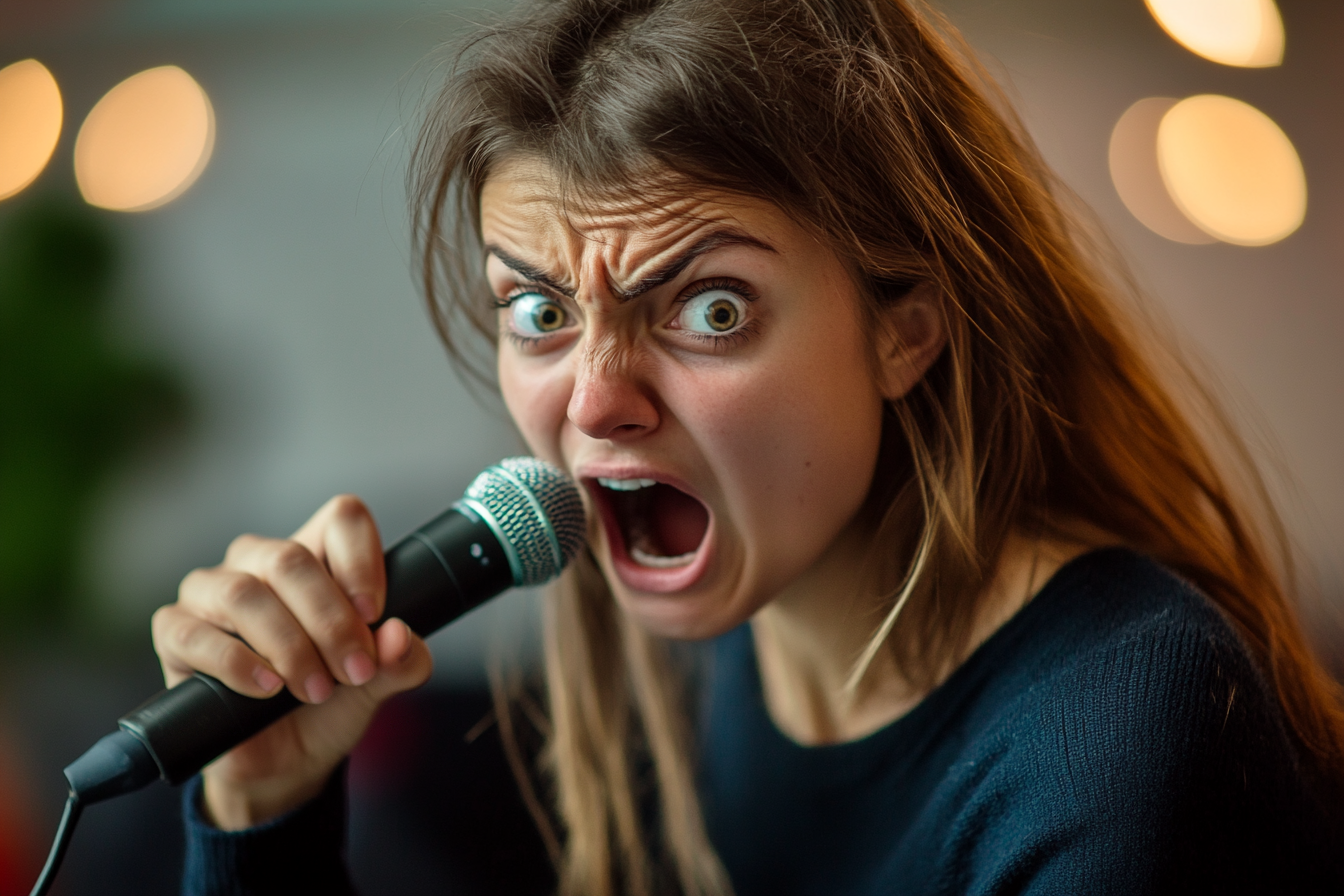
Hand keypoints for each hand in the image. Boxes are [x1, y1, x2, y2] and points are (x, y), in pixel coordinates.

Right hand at [150, 495, 433, 828]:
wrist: (286, 764)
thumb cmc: (329, 705)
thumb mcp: (379, 683)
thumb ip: (402, 659)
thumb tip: (399, 636)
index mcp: (316, 558)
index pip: (341, 518)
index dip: (362, 560)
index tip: (375, 614)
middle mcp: (259, 563)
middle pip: (291, 558)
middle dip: (330, 621)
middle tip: (354, 670)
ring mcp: (210, 594)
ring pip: (243, 592)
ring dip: (288, 645)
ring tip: (315, 689)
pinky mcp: (175, 633)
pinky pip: (193, 633)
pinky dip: (237, 663)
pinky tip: (267, 690)